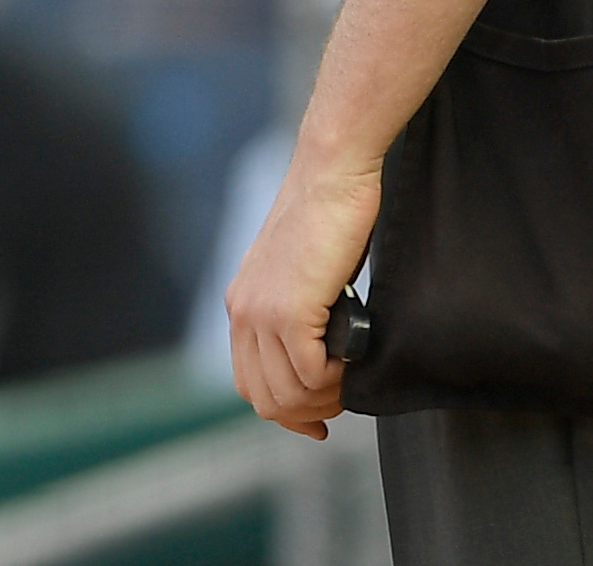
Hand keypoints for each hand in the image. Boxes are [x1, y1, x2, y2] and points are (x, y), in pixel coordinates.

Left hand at [224, 146, 380, 439]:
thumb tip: (319, 355)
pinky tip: (351, 359)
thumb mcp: (300, 272)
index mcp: (241, 304)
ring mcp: (263, 314)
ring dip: (324, 398)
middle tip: (340, 402)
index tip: (317, 419)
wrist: (332, 173)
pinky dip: (336, 379)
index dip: (285, 410)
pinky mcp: (291, 312)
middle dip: (306, 413)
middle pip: (264, 399)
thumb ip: (296, 310)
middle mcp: (242, 313)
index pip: (249, 383)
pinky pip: (312, 375)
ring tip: (349, 379)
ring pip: (288, 394)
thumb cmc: (331, 215)